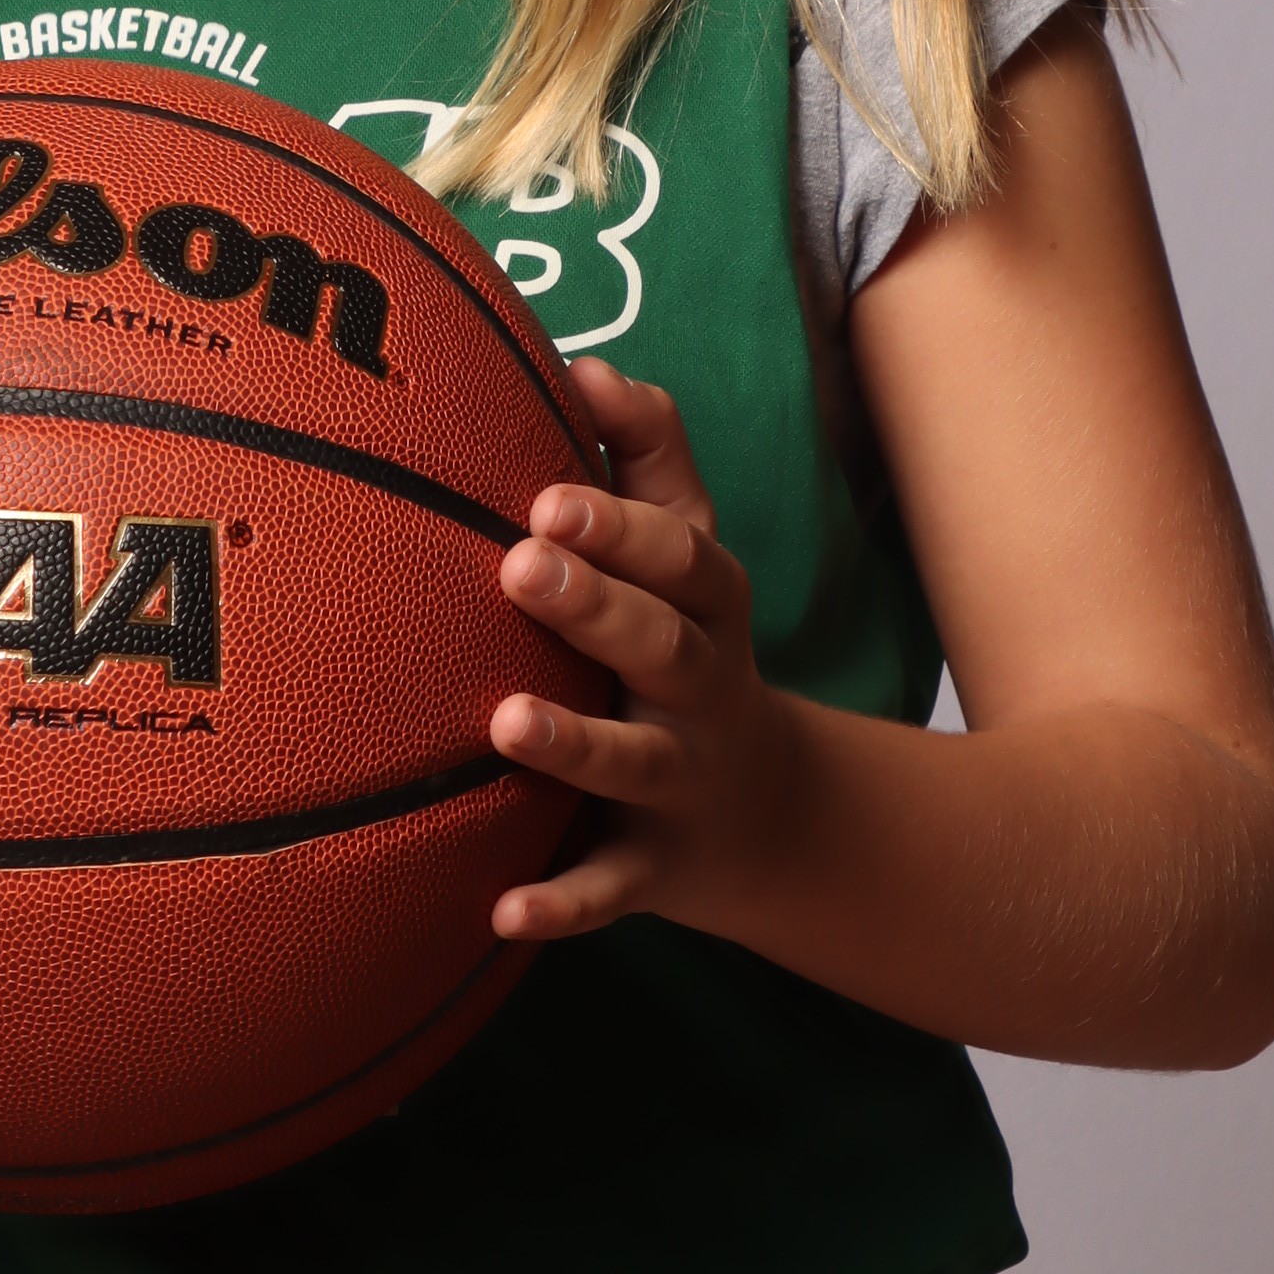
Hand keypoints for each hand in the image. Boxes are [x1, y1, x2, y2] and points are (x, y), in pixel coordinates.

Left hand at [488, 359, 793, 948]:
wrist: (774, 817)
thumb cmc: (685, 644)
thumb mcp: (687, 551)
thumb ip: (644, 454)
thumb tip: (581, 364)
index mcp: (706, 607)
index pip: (683, 556)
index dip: (625, 525)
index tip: (546, 492)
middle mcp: (703, 691)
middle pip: (666, 645)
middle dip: (599, 605)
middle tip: (519, 565)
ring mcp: (682, 783)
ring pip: (637, 763)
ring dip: (576, 745)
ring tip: (502, 724)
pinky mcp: (653, 866)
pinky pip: (610, 889)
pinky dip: (561, 903)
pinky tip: (498, 909)